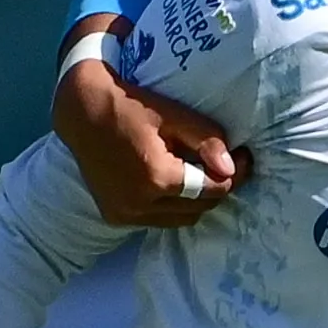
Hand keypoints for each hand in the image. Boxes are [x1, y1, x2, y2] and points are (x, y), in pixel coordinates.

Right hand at [51, 42, 243, 230]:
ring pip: (179, 220)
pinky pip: (156, 220)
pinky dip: (170, 207)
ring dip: (194, 203)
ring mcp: (125, 214)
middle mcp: (139, 203)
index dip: (234, 175)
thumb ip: (205, 140)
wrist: (82, 112)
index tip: (245, 159)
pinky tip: (173, 185)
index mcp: (157, 177)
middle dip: (216, 189)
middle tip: (226, 167)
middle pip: (198, 208)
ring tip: (200, 176)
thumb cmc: (131, 106)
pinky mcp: (115, 216)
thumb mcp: (173, 115)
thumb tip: (232, 167)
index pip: (211, 189)